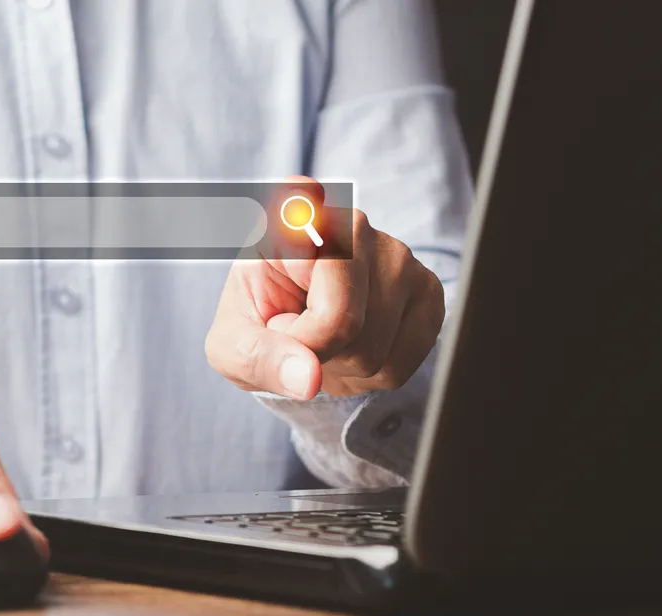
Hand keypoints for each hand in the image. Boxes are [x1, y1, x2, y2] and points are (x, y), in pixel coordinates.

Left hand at [206, 178, 444, 398]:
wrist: (299, 338)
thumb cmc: (258, 329)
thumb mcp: (233, 348)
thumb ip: (260, 358)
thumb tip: (308, 377)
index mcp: (288, 218)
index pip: (303, 215)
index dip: (303, 212)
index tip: (298, 192)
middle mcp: (350, 222)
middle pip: (342, 320)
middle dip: (314, 352)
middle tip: (296, 334)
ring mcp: (396, 253)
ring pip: (374, 349)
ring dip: (343, 367)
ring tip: (325, 341)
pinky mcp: (428, 288)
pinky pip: (401, 363)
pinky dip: (372, 374)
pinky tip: (354, 347)